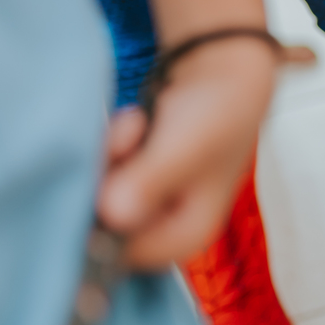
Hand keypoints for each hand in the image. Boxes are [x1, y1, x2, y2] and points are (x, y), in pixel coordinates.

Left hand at [96, 35, 279, 268]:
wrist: (223, 70)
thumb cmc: (217, 111)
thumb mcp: (185, 147)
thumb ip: (150, 181)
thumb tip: (110, 215)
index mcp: (189, 235)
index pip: (128, 254)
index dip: (105, 220)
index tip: (110, 174)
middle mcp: (167, 228)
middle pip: (110, 223)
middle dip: (110, 177)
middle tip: (130, 138)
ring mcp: (151, 204)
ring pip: (101, 195)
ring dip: (110, 155)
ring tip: (138, 124)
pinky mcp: (137, 181)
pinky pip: (103, 175)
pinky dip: (112, 147)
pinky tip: (136, 124)